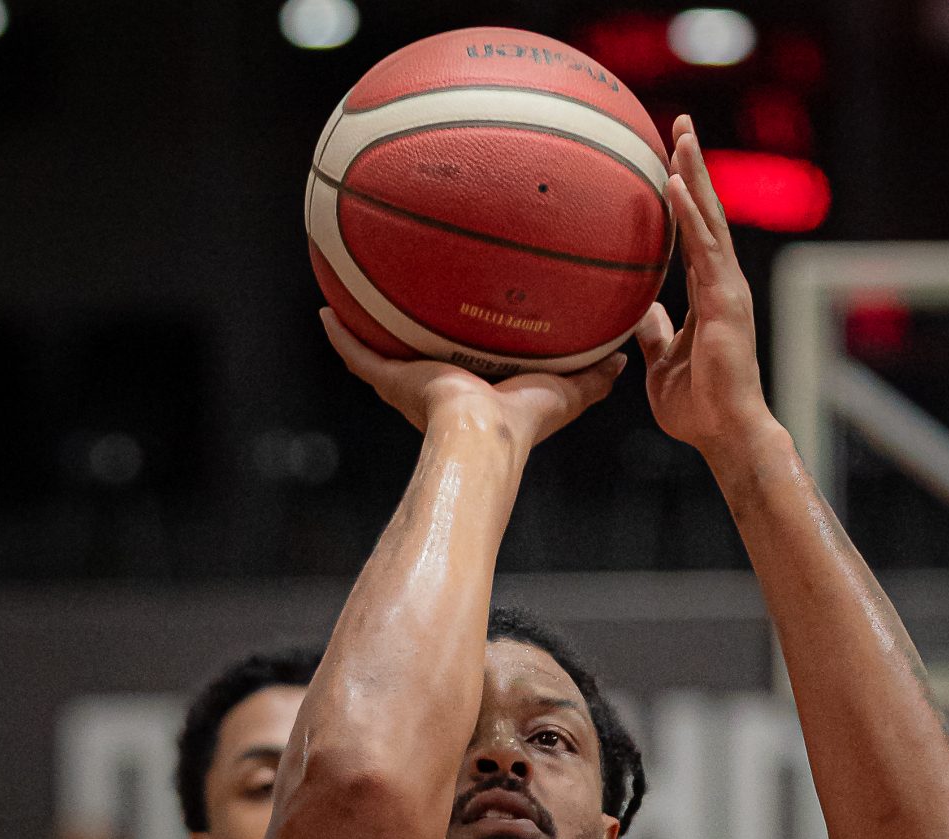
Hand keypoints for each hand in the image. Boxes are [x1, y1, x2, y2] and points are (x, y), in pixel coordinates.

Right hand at [320, 309, 624, 453]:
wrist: (485, 434)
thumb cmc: (525, 422)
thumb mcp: (568, 391)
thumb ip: (594, 377)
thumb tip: (622, 359)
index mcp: (477, 390)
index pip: (470, 363)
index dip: (470, 344)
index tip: (467, 318)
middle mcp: (439, 387)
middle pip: (421, 356)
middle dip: (415, 333)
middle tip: (410, 298)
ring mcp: (410, 385)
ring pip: (383, 353)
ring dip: (369, 328)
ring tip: (355, 294)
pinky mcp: (391, 381)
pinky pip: (357, 354)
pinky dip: (341, 335)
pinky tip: (326, 311)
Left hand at [634, 116, 774, 465]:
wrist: (726, 432)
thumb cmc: (698, 408)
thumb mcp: (661, 364)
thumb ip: (653, 333)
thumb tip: (639, 310)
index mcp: (709, 296)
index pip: (695, 236)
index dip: (685, 199)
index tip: (671, 162)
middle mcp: (723, 284)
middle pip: (708, 214)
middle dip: (694, 167)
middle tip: (681, 124)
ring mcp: (728, 289)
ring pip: (710, 219)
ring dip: (694, 174)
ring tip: (681, 133)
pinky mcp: (726, 300)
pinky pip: (703, 247)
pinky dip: (689, 212)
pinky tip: (674, 181)